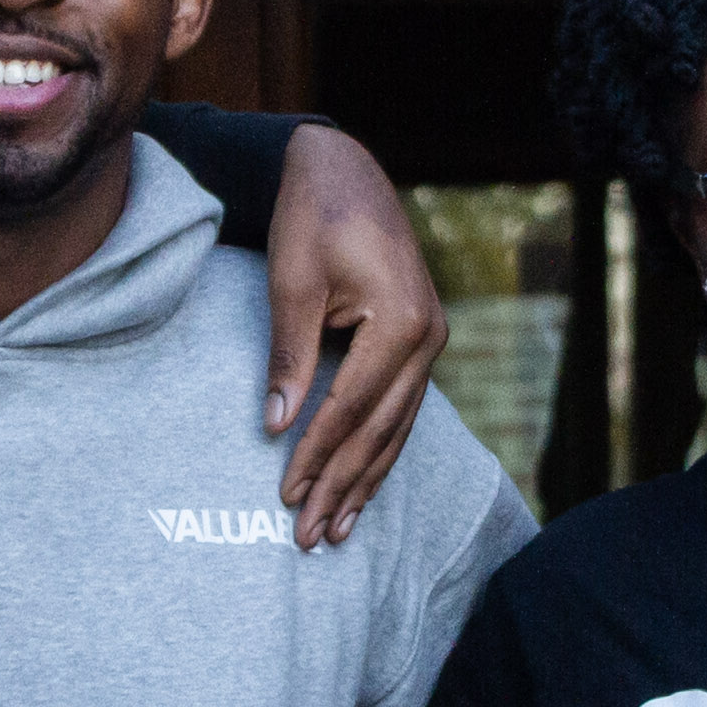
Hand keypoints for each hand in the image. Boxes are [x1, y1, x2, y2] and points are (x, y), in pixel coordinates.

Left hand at [265, 122, 446, 546]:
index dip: (317, 455)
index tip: (286, 496)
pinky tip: (362, 484)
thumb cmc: (312, 218)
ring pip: (398, 428)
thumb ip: (288, 355)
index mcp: (401, 321)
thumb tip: (275, 426)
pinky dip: (380, 449)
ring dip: (366, 480)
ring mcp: (431, 340)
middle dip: (343, 485)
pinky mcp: (420, 339)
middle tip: (311, 536)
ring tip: (339, 529)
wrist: (343, 170)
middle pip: (380, 429)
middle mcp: (428, 337)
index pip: (351, 407)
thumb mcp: (291, 282)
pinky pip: (402, 408)